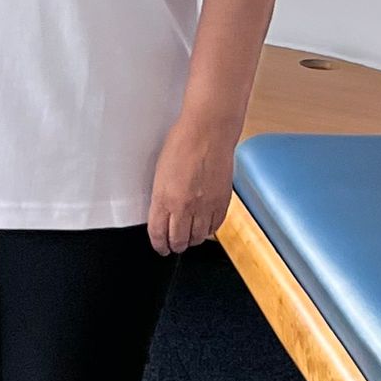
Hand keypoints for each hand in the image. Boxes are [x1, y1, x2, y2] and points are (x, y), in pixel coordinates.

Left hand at [147, 113, 235, 256]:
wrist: (208, 132)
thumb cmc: (182, 144)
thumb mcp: (159, 173)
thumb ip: (161, 198)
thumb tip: (162, 215)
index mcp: (164, 199)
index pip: (158, 234)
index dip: (159, 245)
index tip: (161, 248)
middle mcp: (184, 206)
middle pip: (179, 241)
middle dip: (175, 246)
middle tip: (174, 245)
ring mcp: (205, 206)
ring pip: (199, 237)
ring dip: (192, 239)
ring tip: (189, 236)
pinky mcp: (222, 202)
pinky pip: (215, 226)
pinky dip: (209, 230)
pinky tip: (204, 226)